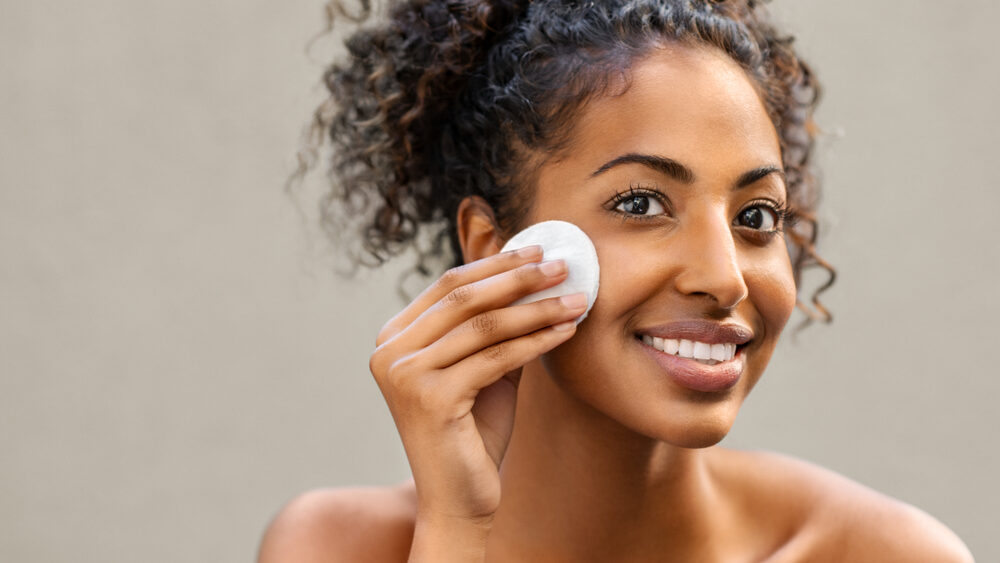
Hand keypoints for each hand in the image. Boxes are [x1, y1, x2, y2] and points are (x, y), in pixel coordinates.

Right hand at [369, 245, 586, 524]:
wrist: (459, 498)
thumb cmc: (473, 433)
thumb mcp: (482, 368)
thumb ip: (495, 326)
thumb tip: (536, 275)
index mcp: (394, 337)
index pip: (449, 284)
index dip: (497, 264)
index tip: (540, 251)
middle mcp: (390, 351)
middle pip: (465, 297)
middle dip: (520, 277)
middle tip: (563, 264)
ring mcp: (405, 374)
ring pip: (485, 325)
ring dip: (538, 308)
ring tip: (577, 298)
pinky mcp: (430, 398)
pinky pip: (496, 358)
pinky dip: (537, 341)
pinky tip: (566, 331)